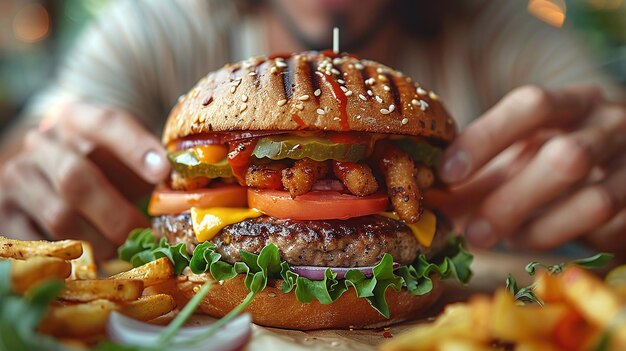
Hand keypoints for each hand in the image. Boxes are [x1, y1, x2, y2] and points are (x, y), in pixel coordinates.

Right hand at [0, 102, 169, 257]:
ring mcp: (17, 179)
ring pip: (59, 217)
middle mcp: (41, 144)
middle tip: (146, 234)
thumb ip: (149, 166)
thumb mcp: (124, 156)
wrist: (49, 175)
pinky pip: (40, 244)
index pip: (106, 124)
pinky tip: (96, 261)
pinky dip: (74, 258)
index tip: (163, 171)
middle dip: (117, 214)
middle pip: (76, 178)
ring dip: (100, 241)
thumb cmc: (104, 168)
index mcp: (76, 118)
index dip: (135, 147)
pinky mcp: (5, 214)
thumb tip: (179, 190)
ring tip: (124, 250)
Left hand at [431, 85, 625, 252]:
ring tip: (503, 239)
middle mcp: (612, 124)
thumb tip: (424, 201)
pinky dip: (568, 241)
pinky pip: (611, 230)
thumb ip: (475, 175)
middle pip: (566, 157)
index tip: (446, 173)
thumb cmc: (552, 162)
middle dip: (512, 200)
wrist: (621, 174)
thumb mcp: (517, 156)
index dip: (486, 138)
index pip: (532, 104)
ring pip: (593, 201)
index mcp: (573, 101)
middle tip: (472, 233)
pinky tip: (538, 241)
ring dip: (539, 229)